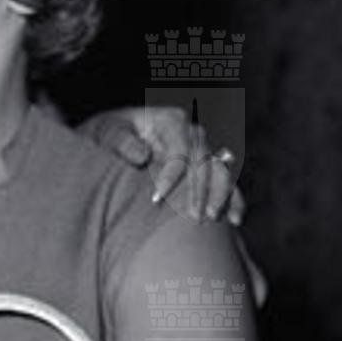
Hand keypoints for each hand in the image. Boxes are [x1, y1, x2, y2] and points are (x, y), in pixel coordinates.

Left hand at [90, 107, 244, 224]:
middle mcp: (191, 132)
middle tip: (194, 217)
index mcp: (170, 120)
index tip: (154, 199)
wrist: (115, 136)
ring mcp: (202, 148)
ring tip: (214, 218)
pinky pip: (225, 182)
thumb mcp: (107, 132)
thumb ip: (122, 142)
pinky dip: (232, 200)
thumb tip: (143, 156)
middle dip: (200, 191)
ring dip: (221, 195)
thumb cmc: (109, 133)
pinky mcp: (205, 166)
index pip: (178, 149)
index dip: (170, 174)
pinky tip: (234, 220)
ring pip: (221, 172)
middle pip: (203, 162)